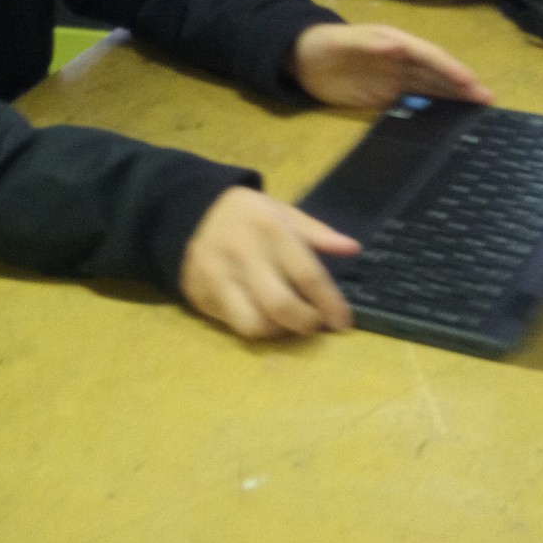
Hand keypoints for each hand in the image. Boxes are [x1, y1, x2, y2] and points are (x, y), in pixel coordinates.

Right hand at [179, 187, 359, 339]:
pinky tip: (262, 315)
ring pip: (254, 325)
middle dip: (305, 323)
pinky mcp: (200, 295)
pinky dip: (253, 326)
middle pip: (281, 306)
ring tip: (288, 322)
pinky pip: (232, 324)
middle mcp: (243, 254)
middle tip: (315, 324)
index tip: (343, 323)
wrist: (189, 211)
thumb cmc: (249, 215)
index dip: (330, 304)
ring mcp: (217, 277)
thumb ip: (318, 233)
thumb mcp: (284, 212)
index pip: (308, 275)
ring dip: (278, 332)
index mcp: (271, 229)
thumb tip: (353, 249)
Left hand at [291, 23, 493, 108]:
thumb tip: (397, 47)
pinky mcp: (385, 98)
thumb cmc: (323, 44)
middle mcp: (402, 61)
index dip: (450, 69)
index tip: (469, 82)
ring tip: (478, 111)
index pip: (429, 56)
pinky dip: (432, 111)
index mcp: (396, 42)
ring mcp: (395, 80)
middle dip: (463, 86)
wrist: (300, 59)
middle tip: (488, 101)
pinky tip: (447, 122)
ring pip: (431, 89)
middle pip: (437, 74)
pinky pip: (414, 104)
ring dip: (454, 99)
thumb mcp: (344, 41)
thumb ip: (369, 44)